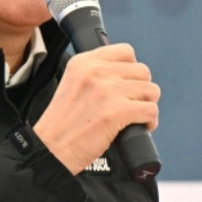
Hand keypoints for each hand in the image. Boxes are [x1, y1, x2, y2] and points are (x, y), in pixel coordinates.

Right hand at [32, 43, 159, 174]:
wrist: (51, 149)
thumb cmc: (63, 124)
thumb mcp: (72, 83)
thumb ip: (96, 74)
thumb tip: (128, 75)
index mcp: (84, 62)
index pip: (125, 51)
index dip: (132, 69)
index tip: (129, 83)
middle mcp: (96, 71)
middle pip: (142, 71)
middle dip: (142, 89)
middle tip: (133, 103)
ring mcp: (107, 90)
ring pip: (151, 90)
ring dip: (147, 105)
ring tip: (137, 116)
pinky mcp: (117, 111)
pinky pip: (150, 110)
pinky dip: (150, 121)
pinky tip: (141, 126)